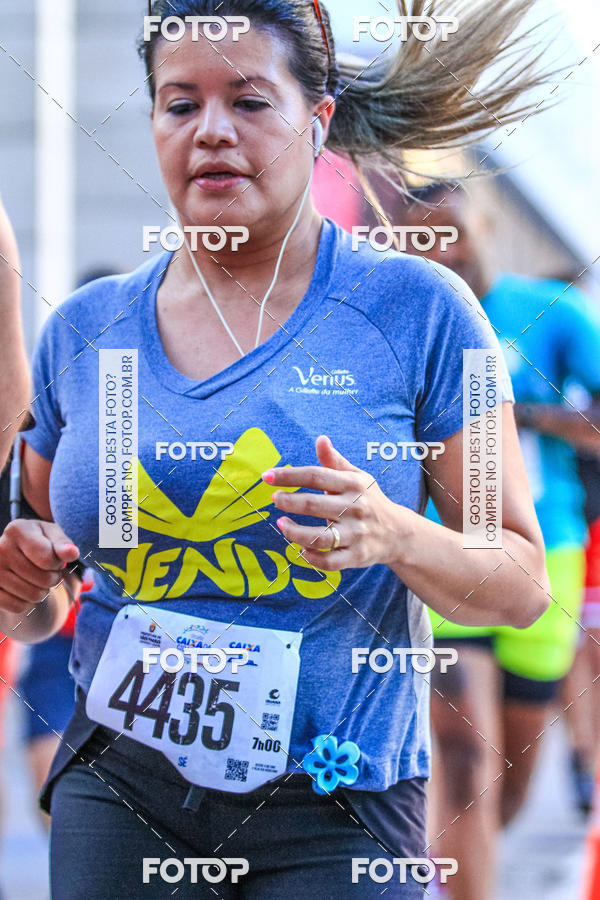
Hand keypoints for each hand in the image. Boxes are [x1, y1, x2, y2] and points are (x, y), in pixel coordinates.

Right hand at [0, 519, 79, 613]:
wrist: (16, 554)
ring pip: (33, 595)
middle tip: (46, 570)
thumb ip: (63, 544)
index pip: (48, 559)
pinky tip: (25, 590)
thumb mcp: (53, 536)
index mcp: (17, 530)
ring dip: (42, 591)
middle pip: (43, 579)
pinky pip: (17, 607)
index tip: (54, 557)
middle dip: (52, 577)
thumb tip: (72, 552)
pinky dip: (27, 602)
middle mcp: (0, 549)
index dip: (57, 563)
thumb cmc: (39, 542)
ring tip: (37, 579)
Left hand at [263, 435, 402, 570]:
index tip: (267, 476)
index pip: (316, 476)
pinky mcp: (356, 556)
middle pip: (314, 505)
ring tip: (281, 524)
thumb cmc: (370, 500)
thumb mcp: (357, 477)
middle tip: (275, 499)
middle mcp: (355, 508)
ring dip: (294, 532)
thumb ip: (335, 461)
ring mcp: (356, 534)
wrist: (399, 533)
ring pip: (320, 536)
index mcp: (353, 484)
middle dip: (289, 501)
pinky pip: (330, 561)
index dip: (289, 476)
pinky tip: (301, 549)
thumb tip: (320, 439)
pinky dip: (312, 558)